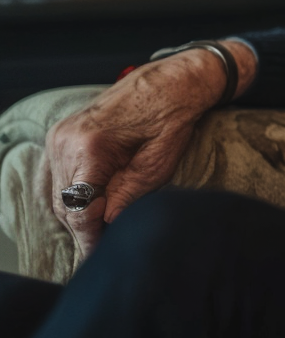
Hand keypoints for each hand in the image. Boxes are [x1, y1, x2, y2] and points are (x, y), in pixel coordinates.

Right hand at [45, 40, 255, 257]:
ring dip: (78, 212)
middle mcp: (66, 139)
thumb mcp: (158, 164)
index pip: (78, 208)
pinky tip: (94, 205)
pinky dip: (75, 193)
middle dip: (83, 228)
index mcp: (90, 146)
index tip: (98, 257)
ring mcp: (60, 135)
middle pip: (64, 203)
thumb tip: (107, 225)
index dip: (89, 237)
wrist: (172, 81)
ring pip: (59, 192)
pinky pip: (61, 175)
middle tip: (103, 248)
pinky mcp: (63, 135)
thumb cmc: (172, 117)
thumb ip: (128, 197)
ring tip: (103, 228)